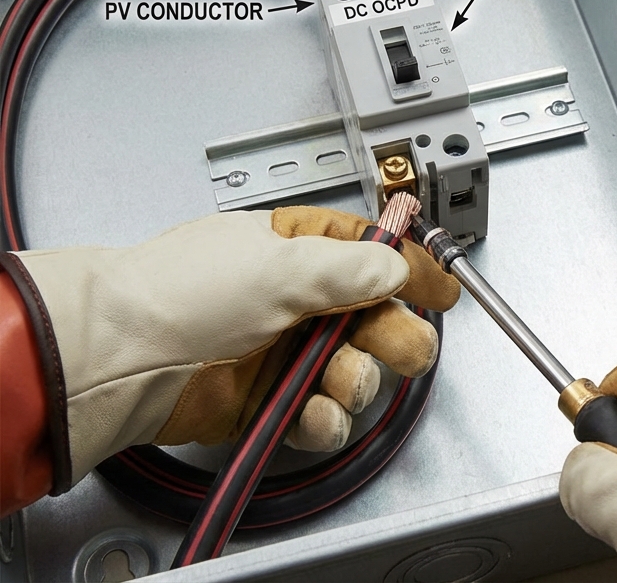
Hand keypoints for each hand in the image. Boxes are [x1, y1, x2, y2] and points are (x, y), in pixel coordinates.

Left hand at [10, 207, 458, 486]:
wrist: (121, 361)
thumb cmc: (179, 294)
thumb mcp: (279, 264)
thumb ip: (350, 269)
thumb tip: (396, 269)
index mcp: (298, 249)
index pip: (373, 255)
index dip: (412, 271)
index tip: (443, 289)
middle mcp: (296, 300)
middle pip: (376, 319)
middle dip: (395, 335)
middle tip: (398, 345)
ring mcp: (285, 353)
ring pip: (355, 370)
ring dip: (357, 379)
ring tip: (336, 381)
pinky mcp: (272, 402)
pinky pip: (322, 414)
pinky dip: (326, 418)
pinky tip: (316, 411)